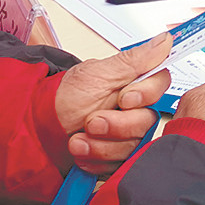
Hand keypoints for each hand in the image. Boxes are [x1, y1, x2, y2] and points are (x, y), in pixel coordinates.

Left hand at [55, 31, 172, 175]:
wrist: (38, 129)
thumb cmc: (64, 98)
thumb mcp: (97, 74)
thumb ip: (135, 60)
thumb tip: (165, 40)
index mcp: (131, 84)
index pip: (160, 85)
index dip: (145, 94)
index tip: (124, 97)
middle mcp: (133, 110)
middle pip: (148, 121)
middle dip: (116, 125)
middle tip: (91, 121)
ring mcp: (125, 136)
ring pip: (133, 146)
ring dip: (101, 145)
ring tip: (77, 140)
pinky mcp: (116, 158)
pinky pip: (119, 165)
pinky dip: (96, 160)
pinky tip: (81, 152)